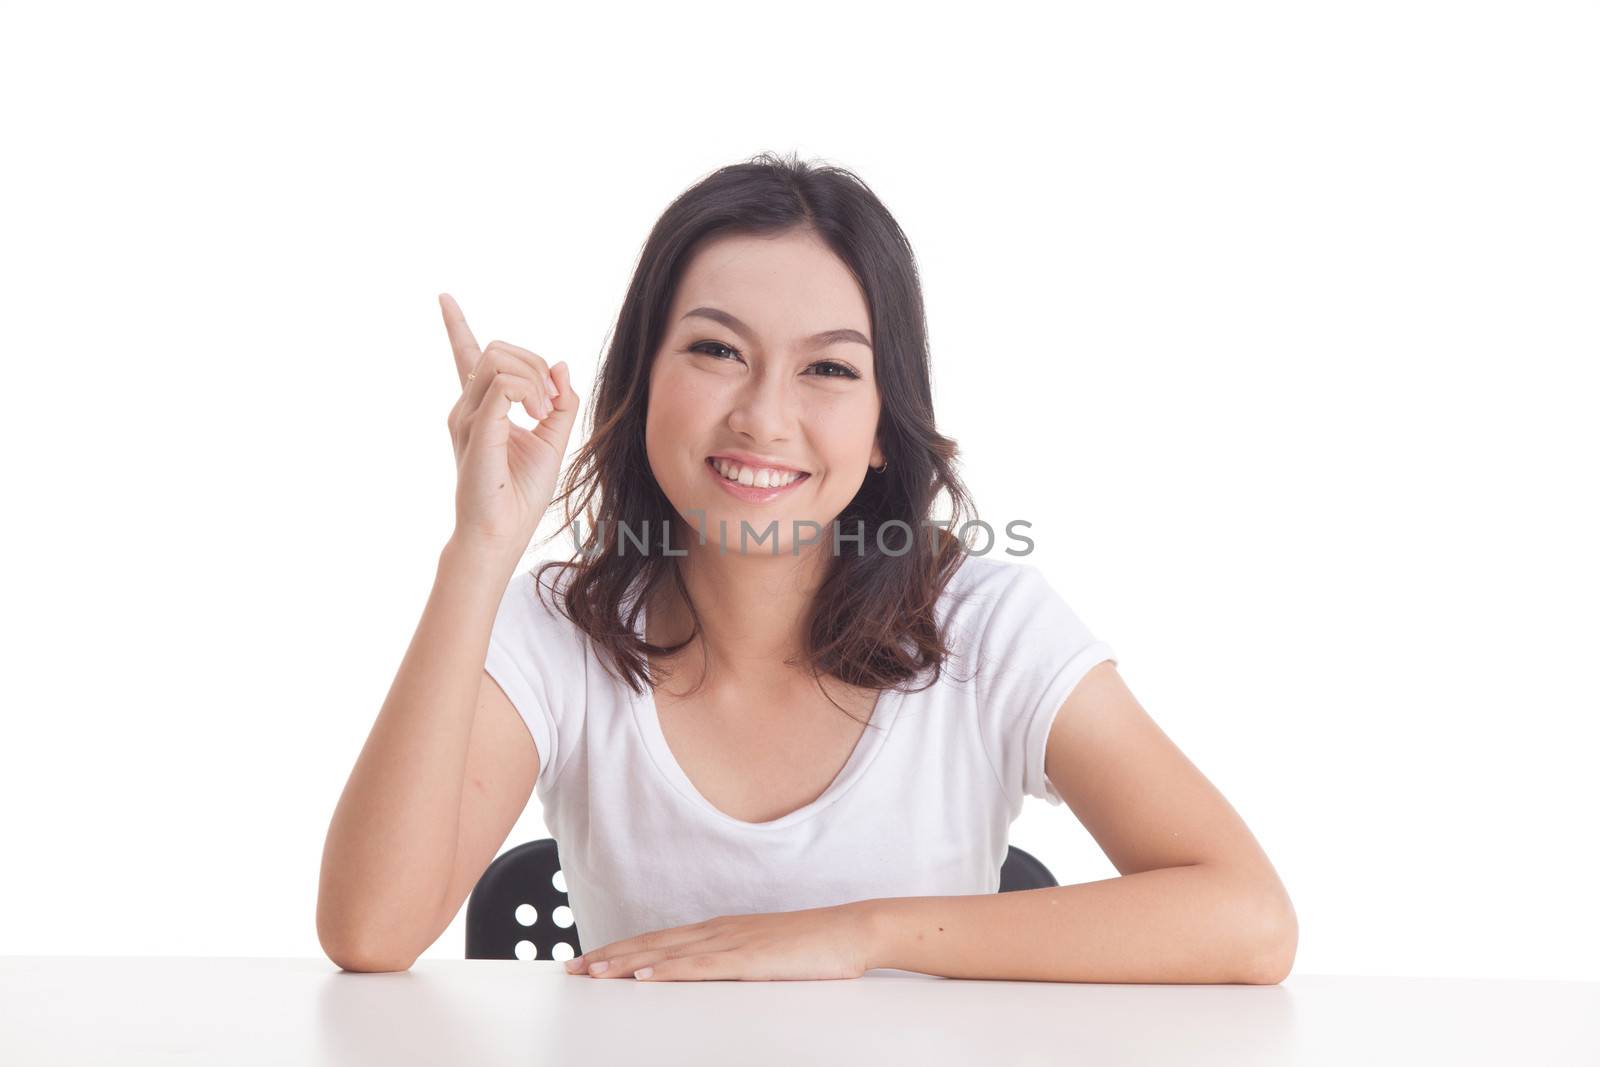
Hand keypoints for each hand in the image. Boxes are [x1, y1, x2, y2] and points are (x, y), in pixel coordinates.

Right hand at [439, 292, 580, 556]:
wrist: (500, 533)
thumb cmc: (521, 494)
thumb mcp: (553, 440)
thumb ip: (559, 402)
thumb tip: (560, 365)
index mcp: (481, 408)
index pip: (465, 356)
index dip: (455, 325)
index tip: (444, 297)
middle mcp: (467, 407)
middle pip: (497, 350)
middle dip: (533, 362)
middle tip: (551, 402)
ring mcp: (467, 417)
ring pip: (499, 360)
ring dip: (534, 376)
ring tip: (544, 413)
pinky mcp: (477, 429)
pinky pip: (502, 385)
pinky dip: (529, 390)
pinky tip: (537, 415)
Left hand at [563, 902, 878, 981]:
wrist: (852, 930)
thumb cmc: (815, 946)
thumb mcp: (766, 955)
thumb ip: (735, 962)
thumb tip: (710, 978)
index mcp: (721, 930)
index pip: (660, 940)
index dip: (623, 949)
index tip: (591, 958)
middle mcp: (718, 930)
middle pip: (652, 944)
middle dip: (609, 956)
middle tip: (572, 967)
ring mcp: (732, 942)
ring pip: (666, 953)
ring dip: (625, 963)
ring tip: (592, 972)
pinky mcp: (748, 958)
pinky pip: (699, 966)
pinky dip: (667, 970)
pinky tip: (643, 976)